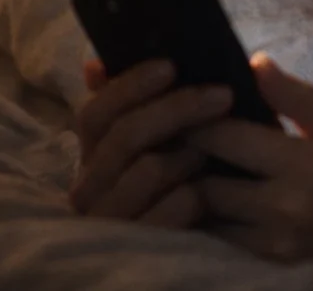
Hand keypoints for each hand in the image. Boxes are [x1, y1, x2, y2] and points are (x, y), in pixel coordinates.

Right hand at [70, 58, 233, 227]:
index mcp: (93, 155)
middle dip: (177, 108)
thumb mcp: (163, 138)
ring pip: (148, 169)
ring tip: (214, 150)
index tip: (171, 66)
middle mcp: (90, 188)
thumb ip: (135, 103)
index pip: (94, 113)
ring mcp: (112, 220)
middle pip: (124, 136)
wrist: (215, 240)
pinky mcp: (141, 248)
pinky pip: (173, 208)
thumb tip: (94, 64)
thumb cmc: (184, 178)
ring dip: (188, 153)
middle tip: (223, 95)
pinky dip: (195, 194)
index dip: (129, 86)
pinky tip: (209, 192)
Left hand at [185, 53, 312, 287]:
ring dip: (192, 184)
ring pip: (204, 212)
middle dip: (185, 153)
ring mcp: (272, 241)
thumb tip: (254, 61)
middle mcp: (281, 208)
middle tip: (177, 130)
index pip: (223, 138)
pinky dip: (207, 211)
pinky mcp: (270, 261)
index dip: (194, 117)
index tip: (184, 100)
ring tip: (192, 158)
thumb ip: (300, 98)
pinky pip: (219, 235)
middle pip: (202, 179)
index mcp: (303, 166)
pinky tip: (212, 188)